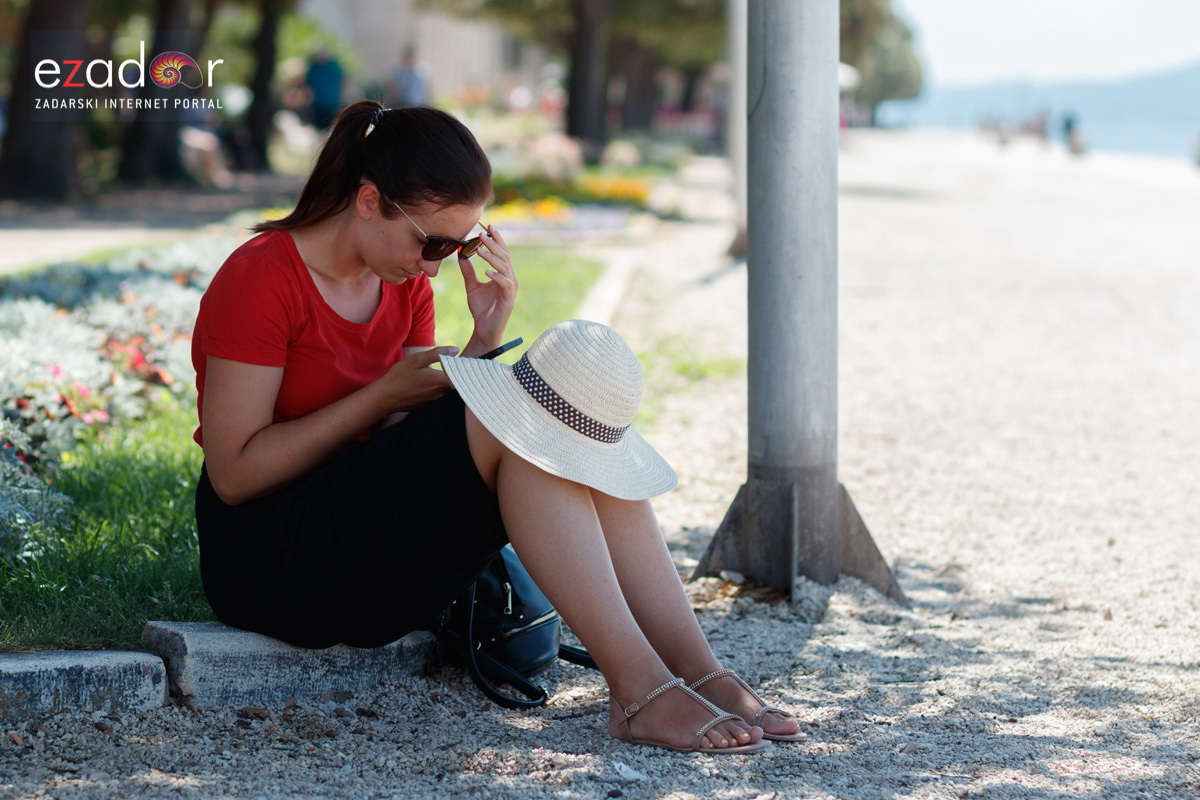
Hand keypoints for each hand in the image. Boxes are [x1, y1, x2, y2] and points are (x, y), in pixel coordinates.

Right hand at [378, 346, 457, 410]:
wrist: (384, 397)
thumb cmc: (399, 377)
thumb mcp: (417, 360)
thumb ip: (438, 354)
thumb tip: (455, 350)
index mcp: (440, 381)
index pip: (461, 375)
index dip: (463, 368)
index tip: (462, 361)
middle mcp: (441, 394)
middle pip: (456, 383)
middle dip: (457, 374)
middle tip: (454, 364)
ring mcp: (435, 401)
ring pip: (448, 390)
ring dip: (447, 382)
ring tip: (442, 371)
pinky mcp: (428, 405)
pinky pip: (439, 396)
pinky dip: (438, 388)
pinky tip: (429, 382)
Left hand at [460, 225, 517, 342]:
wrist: (484, 330)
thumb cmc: (481, 309)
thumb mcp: (471, 286)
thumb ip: (468, 271)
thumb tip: (461, 254)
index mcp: (504, 275)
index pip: (502, 253)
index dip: (496, 239)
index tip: (487, 227)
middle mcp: (510, 279)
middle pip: (504, 256)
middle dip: (493, 243)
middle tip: (482, 233)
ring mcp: (511, 289)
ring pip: (505, 267)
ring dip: (492, 257)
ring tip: (479, 249)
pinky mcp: (509, 299)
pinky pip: (504, 284)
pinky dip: (496, 276)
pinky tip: (485, 271)